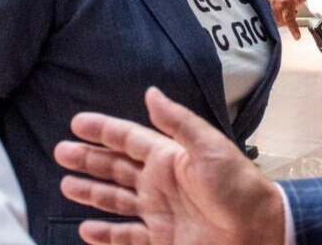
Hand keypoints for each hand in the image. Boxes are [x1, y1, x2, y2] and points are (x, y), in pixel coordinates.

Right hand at [55, 87, 284, 244]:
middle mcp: (160, 182)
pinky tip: (87, 229)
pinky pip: (126, 236)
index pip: (127, 139)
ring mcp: (159, 212)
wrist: (260, 233)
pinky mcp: (162, 239)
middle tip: (60, 152)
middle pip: (114, 167)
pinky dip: (106, 234)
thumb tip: (151, 92)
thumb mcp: (210, 148)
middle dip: (87, 159)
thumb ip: (178, 122)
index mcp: (169, 157)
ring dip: (90, 192)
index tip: (76, 122)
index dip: (102, 130)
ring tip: (65, 185)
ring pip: (115, 200)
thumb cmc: (240, 190)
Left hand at [261, 0, 311, 39]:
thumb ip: (269, 7)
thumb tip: (268, 24)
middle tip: (284, 19)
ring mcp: (276, 1)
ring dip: (286, 23)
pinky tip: (297, 35)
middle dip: (277, 24)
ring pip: (279, 22)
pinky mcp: (288, 3)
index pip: (256, 17)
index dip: (258, 27)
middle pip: (269, 22)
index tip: (258, 37)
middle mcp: (266, 0)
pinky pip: (289, 20)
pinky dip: (294, 29)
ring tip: (293, 12)